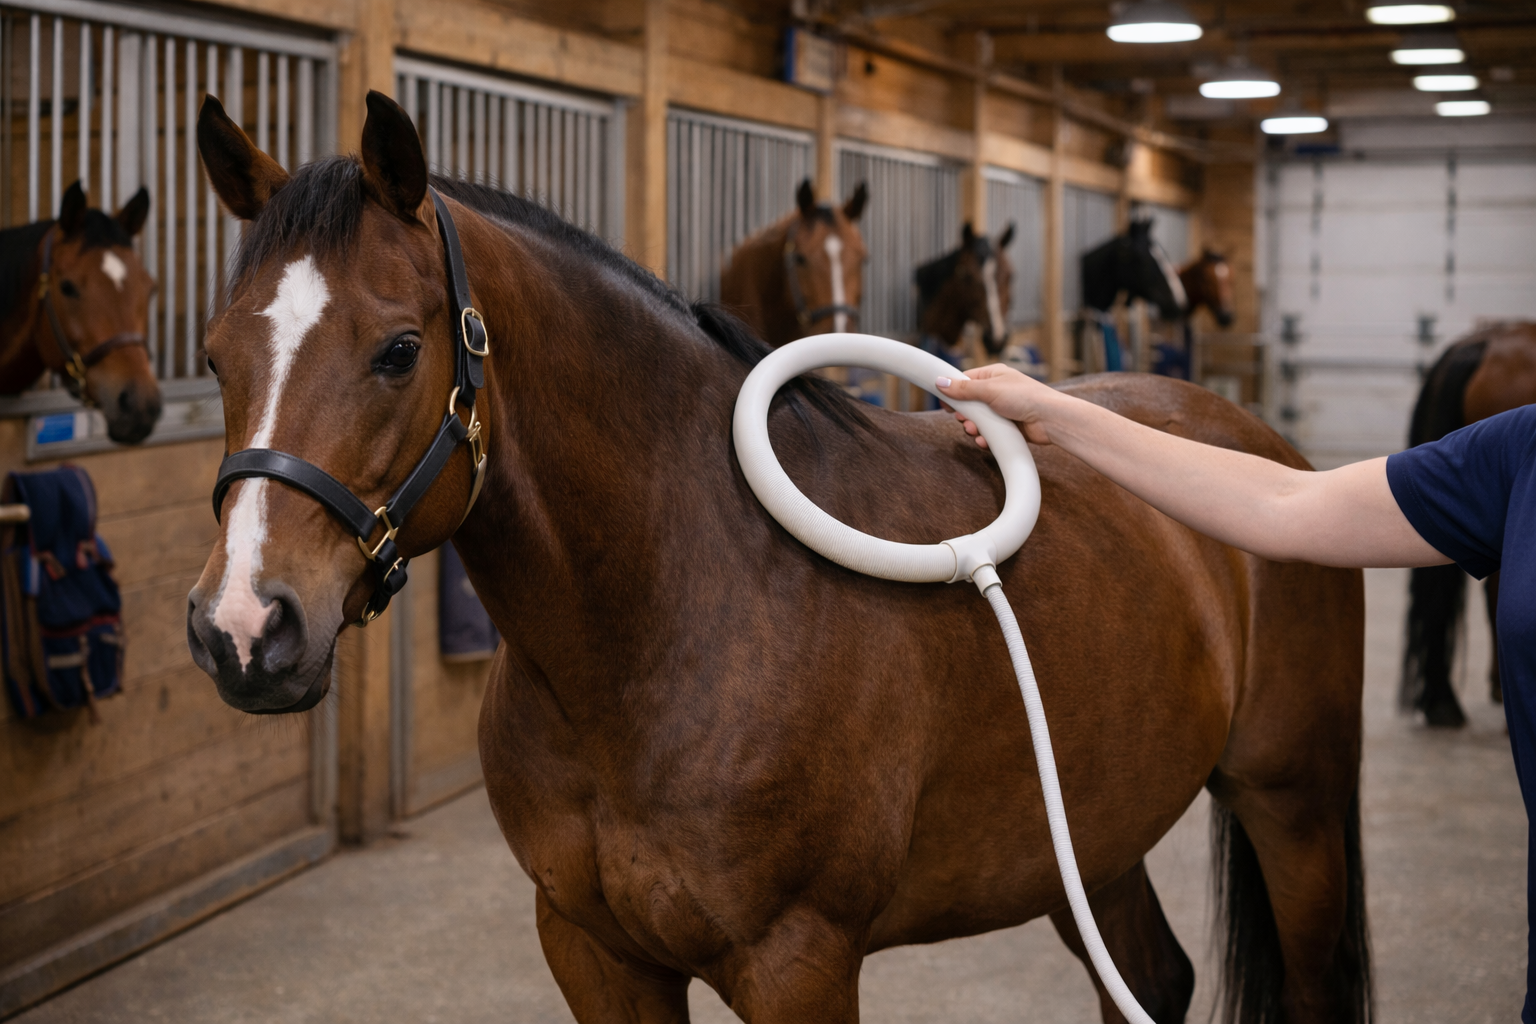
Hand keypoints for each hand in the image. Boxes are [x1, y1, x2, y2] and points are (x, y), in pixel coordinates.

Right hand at [935, 363, 1058, 447]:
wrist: (1051, 419)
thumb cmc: (1026, 397)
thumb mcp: (989, 390)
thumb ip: (963, 389)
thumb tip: (940, 381)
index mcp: (993, 375)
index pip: (965, 380)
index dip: (953, 392)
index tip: (945, 403)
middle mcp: (997, 391)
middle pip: (970, 403)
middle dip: (965, 414)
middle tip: (964, 419)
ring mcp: (1003, 410)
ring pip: (978, 420)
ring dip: (974, 428)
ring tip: (976, 431)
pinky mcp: (1008, 427)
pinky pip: (989, 432)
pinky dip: (985, 438)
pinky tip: (985, 441)